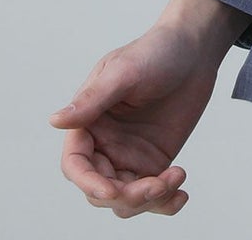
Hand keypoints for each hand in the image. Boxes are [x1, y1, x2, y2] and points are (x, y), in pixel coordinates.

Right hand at [49, 0, 234, 218]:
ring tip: (175, 178)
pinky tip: (181, 194)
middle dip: (126, 196)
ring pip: (125, 199)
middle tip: (157, 185)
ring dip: (148, 200)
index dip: (89, 183)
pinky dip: (164, 202)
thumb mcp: (125, 71)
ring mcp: (129, 155)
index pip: (76, 164)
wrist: (195, 49)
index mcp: (89, 122)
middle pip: (101, 189)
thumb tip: (55, 120)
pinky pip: (152, 193)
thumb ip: (94, 99)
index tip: (112, 190)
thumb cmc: (156, 50)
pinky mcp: (154, 161)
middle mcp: (104, 143)